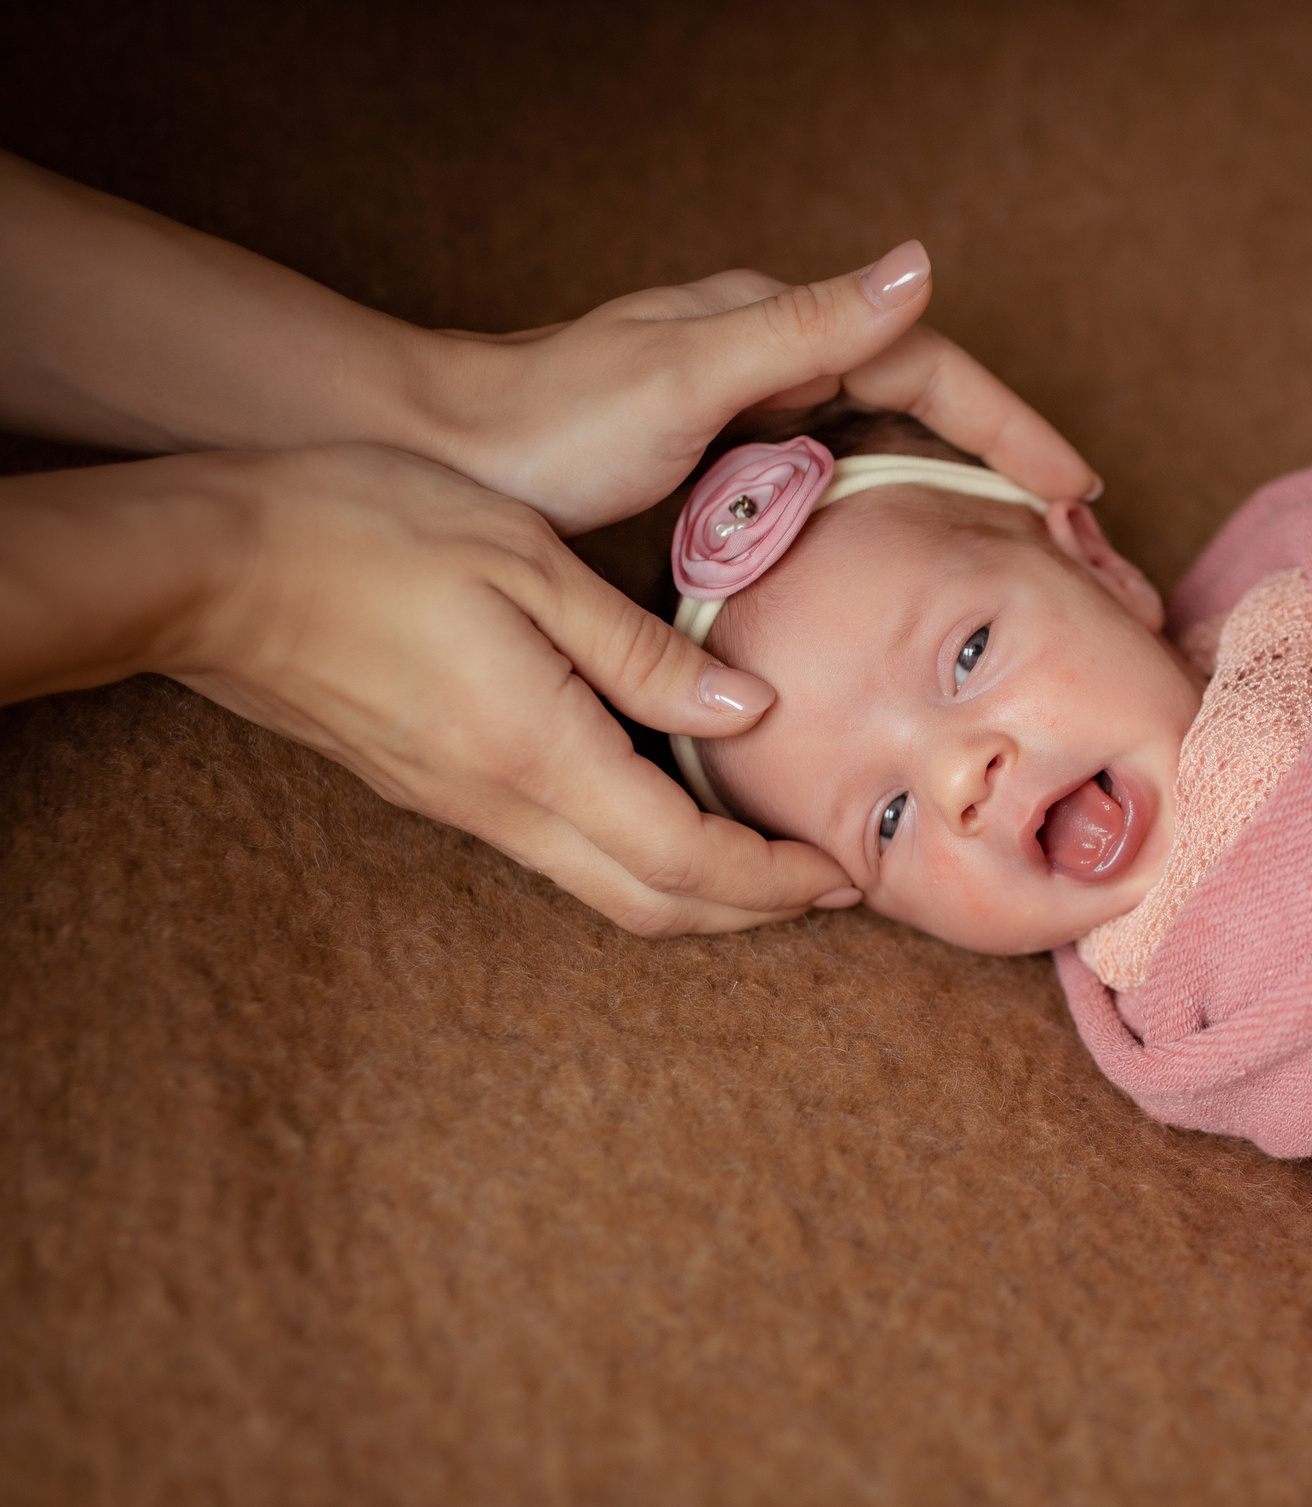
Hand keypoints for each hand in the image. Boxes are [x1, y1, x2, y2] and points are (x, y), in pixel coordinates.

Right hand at [7, 446, 853, 935]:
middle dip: (752, 913)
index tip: (846, 875)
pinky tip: (670, 817)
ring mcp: (463, 804)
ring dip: (698, 895)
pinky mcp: (438, 786)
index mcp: (538, 753)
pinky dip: (639, 859)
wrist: (208, 567)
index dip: (776, 882)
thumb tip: (746, 712)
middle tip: (831, 888)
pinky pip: (562, 853)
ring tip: (771, 864)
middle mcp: (503, 804)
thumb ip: (640, 651)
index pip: (687, 859)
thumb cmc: (364, 531)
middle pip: (654, 905)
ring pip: (606, 889)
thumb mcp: (523, 562)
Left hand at [429, 242, 1099, 532]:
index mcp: (771, 328)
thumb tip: (919, 265)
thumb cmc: (545, 422)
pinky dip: (885, 528)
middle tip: (1074, 536)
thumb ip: (805, 327)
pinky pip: (830, 495)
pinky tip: (908, 574)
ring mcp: (745, 418)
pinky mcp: (720, 472)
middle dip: (1003, 466)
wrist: (440, 462)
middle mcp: (767, 362)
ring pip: (880, 455)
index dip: (1010, 426)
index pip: (927, 371)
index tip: (1074, 489)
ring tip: (1019, 561)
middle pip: (917, 411)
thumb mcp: (686, 375)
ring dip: (954, 499)